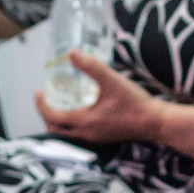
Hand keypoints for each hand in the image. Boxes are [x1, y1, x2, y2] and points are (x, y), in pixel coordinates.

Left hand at [34, 52, 165, 144]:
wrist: (156, 123)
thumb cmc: (135, 103)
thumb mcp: (112, 80)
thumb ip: (91, 66)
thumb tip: (71, 53)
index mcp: (84, 122)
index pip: (53, 116)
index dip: (41, 105)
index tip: (37, 92)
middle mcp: (86, 134)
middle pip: (55, 130)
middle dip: (46, 116)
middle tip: (45, 100)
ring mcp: (95, 138)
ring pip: (66, 134)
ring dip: (58, 122)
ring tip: (59, 105)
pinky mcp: (103, 138)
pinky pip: (78, 135)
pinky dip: (70, 125)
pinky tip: (79, 111)